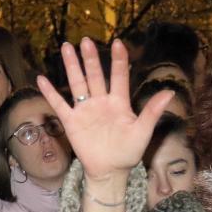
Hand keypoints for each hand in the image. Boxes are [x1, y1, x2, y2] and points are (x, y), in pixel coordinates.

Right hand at [36, 38, 173, 182]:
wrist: (110, 171)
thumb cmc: (129, 152)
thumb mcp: (143, 132)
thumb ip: (152, 111)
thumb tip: (170, 93)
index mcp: (119, 103)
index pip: (119, 77)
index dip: (119, 61)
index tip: (118, 43)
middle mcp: (101, 102)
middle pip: (95, 76)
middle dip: (91, 59)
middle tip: (86, 40)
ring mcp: (86, 110)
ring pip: (78, 84)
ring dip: (72, 67)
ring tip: (66, 47)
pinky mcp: (72, 122)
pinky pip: (60, 104)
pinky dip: (50, 93)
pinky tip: (41, 79)